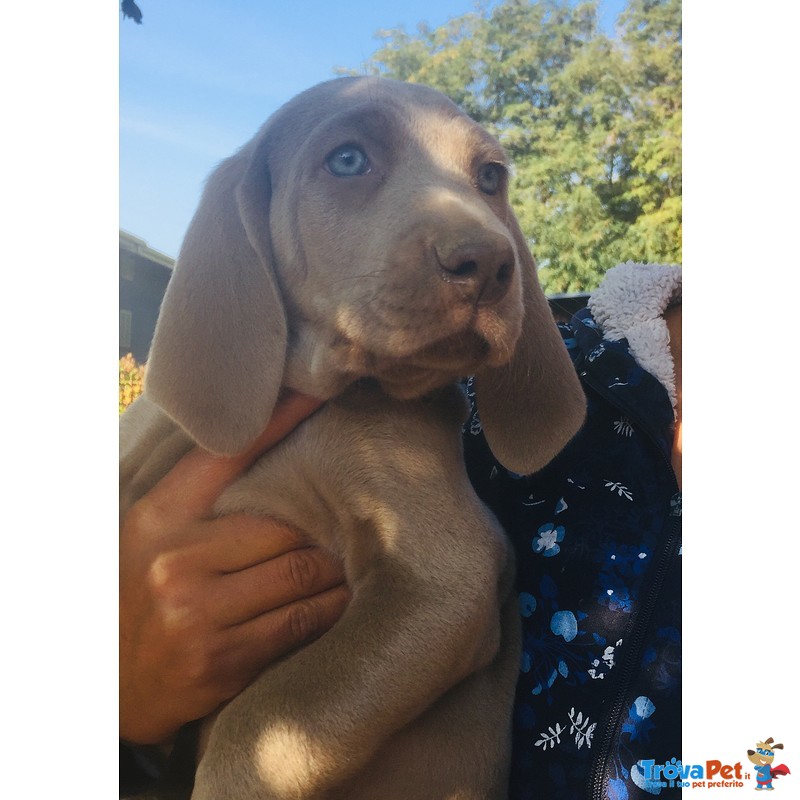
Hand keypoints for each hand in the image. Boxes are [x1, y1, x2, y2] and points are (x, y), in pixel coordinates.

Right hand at [120, 393, 349, 745]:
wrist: (110, 691)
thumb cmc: (141, 599)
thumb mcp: (152, 540)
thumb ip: (200, 504)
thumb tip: (267, 457)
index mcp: (158, 518)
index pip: (226, 455)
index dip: (277, 419)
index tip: (315, 392)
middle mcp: (175, 559)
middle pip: (282, 525)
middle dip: (321, 527)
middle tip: (350, 519)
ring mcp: (196, 611)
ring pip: (300, 572)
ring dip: (333, 569)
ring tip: (348, 561)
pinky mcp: (221, 659)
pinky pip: (300, 621)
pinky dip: (329, 609)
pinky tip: (339, 601)